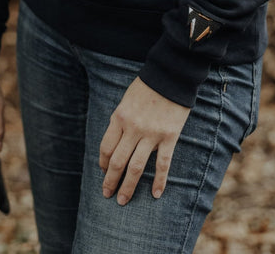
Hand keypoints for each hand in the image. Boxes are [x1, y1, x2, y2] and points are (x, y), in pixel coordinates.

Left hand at [99, 77, 189, 205]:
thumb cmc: (147, 86)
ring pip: (136, 167)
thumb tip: (115, 142)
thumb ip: (120, 120)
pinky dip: (159, 181)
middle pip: (118, 161)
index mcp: (119, 117)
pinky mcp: (169, 137)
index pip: (106, 147)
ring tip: (122, 200)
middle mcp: (132, 128)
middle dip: (111, 180)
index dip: (103, 163)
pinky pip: (162, 163)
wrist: (170, 75)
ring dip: (128, 186)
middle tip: (107, 194)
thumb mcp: (126, 100)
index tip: (103, 172)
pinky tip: (155, 194)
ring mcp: (151, 134)